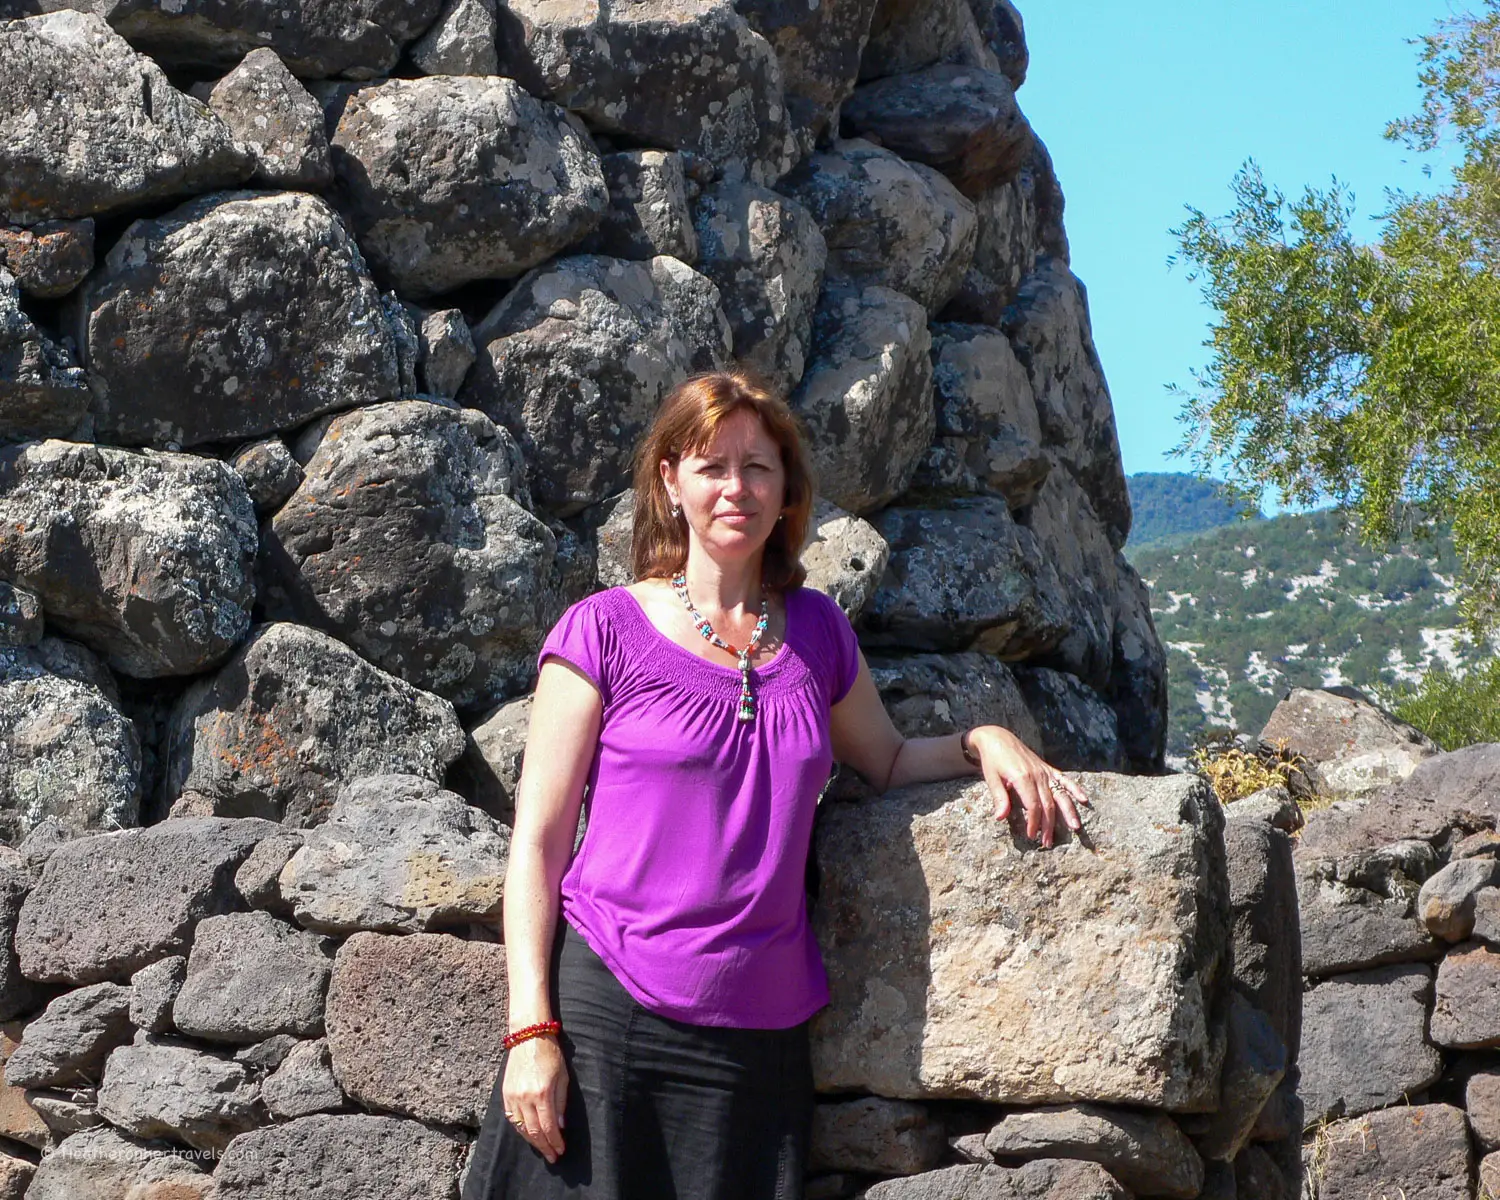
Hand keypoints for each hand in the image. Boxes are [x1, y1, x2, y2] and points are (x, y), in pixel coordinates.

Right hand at [500, 1034, 567, 1163]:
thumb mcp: (562, 1077)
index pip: (548, 1126)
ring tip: (542, 1148)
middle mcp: (525, 1097)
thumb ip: (560, 1102)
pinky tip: (527, 1134)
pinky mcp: (505, 1094)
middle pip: (533, 1131)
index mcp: (542, 1093)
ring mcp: (512, 1096)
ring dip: (531, 1141)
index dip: (555, 1141)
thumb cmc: (550, 1054)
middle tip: (552, 1156)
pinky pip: (511, 1118)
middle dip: (544, 1146)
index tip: (560, 1150)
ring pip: (520, 1127)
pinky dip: (519, 1129)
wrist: (528, 1037)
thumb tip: (559, 1125)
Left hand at [969, 725, 1090, 848]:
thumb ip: (999, 798)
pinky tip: (1084, 799)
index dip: (1034, 823)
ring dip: (1068, 812)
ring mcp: (1044, 771)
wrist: (997, 738)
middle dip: (1049, 825)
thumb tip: (1000, 817)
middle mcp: (1037, 775)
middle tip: (1049, 842)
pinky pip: (1064, 779)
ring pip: (1060, 794)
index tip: (1032, 836)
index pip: (1033, 806)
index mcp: (1023, 778)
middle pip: (1048, 804)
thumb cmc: (992, 760)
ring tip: (1075, 827)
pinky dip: (1075, 788)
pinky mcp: (1047, 768)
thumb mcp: (991, 778)